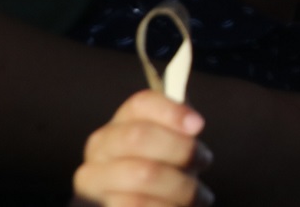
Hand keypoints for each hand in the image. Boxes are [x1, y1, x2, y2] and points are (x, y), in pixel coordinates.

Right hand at [73, 89, 210, 206]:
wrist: (130, 204)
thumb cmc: (159, 169)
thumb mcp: (169, 144)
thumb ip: (180, 126)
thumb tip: (193, 123)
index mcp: (119, 124)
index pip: (141, 104)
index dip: (172, 111)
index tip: (198, 126)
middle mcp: (100, 148)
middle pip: (138, 136)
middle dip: (180, 148)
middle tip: (204, 160)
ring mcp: (94, 181)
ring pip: (143, 174)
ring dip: (181, 185)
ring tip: (199, 193)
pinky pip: (138, 205)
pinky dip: (168, 206)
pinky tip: (178, 206)